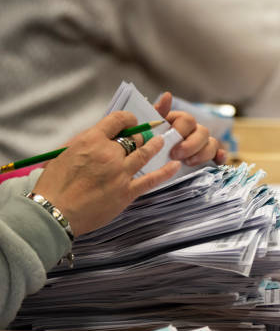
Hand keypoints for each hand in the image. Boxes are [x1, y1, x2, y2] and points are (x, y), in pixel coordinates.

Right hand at [32, 111, 180, 236]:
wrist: (54, 212)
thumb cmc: (54, 184)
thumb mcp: (64, 153)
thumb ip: (85, 143)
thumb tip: (101, 137)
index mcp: (91, 140)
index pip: (117, 120)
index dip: (128, 118)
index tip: (131, 121)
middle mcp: (109, 153)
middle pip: (134, 137)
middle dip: (140, 135)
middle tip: (145, 136)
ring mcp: (120, 173)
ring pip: (145, 153)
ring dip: (155, 145)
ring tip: (162, 142)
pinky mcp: (126, 192)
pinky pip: (151, 179)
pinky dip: (165, 171)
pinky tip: (175, 165)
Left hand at [154, 92, 225, 165]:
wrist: (153, 160)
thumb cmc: (152, 142)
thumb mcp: (151, 127)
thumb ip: (159, 112)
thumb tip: (167, 95)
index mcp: (181, 121)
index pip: (188, 120)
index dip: (181, 131)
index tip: (168, 143)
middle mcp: (194, 131)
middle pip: (203, 132)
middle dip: (191, 145)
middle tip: (176, 155)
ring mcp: (203, 144)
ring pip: (213, 144)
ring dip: (202, 154)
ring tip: (188, 163)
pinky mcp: (209, 157)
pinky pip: (220, 155)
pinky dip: (220, 157)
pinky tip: (217, 160)